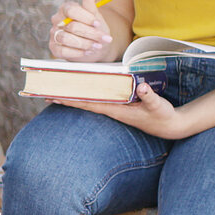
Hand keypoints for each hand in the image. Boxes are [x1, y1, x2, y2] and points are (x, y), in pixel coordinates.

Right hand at [49, 0, 114, 61]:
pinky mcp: (54, 47)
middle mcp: (57, 20)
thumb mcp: (95, 17)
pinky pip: (63, 51)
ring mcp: (54, 34)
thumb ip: (91, 7)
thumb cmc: (94, 29)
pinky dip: (77, 52)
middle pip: (72, 26)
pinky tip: (87, 51)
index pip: (71, 10)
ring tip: (97, 46)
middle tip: (103, 38)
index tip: (98, 24)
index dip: (86, 18)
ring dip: (85, 44)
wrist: (95, 45)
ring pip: (66, 38)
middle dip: (90, 33)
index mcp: (65, 9)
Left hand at [59, 80, 197, 139]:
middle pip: (84, 102)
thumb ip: (150, 97)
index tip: (56, 96)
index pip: (89, 104)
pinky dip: (87, 95)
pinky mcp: (120, 106)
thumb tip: (142, 87)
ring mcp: (115, 108)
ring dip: (73, 96)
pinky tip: (78, 91)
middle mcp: (112, 110)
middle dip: (66, 98)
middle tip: (45, 93)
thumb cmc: (162, 116)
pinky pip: (99, 99)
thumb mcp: (159, 106)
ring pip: (90, 101)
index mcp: (117, 110)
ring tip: (55, 91)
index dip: (72, 100)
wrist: (169, 127)